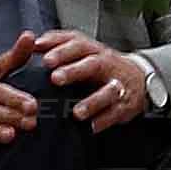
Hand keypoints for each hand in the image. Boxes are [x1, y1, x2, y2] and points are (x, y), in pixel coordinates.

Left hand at [26, 32, 151, 132]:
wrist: (139, 78)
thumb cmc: (102, 64)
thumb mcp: (84, 48)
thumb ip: (58, 43)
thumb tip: (31, 42)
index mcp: (93, 50)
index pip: (78, 45)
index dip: (62, 51)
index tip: (45, 59)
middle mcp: (107, 64)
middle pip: (92, 64)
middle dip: (74, 71)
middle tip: (56, 78)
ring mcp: (118, 84)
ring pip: (109, 91)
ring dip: (92, 101)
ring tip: (77, 113)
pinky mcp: (125, 103)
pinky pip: (116, 112)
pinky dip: (104, 120)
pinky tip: (91, 126)